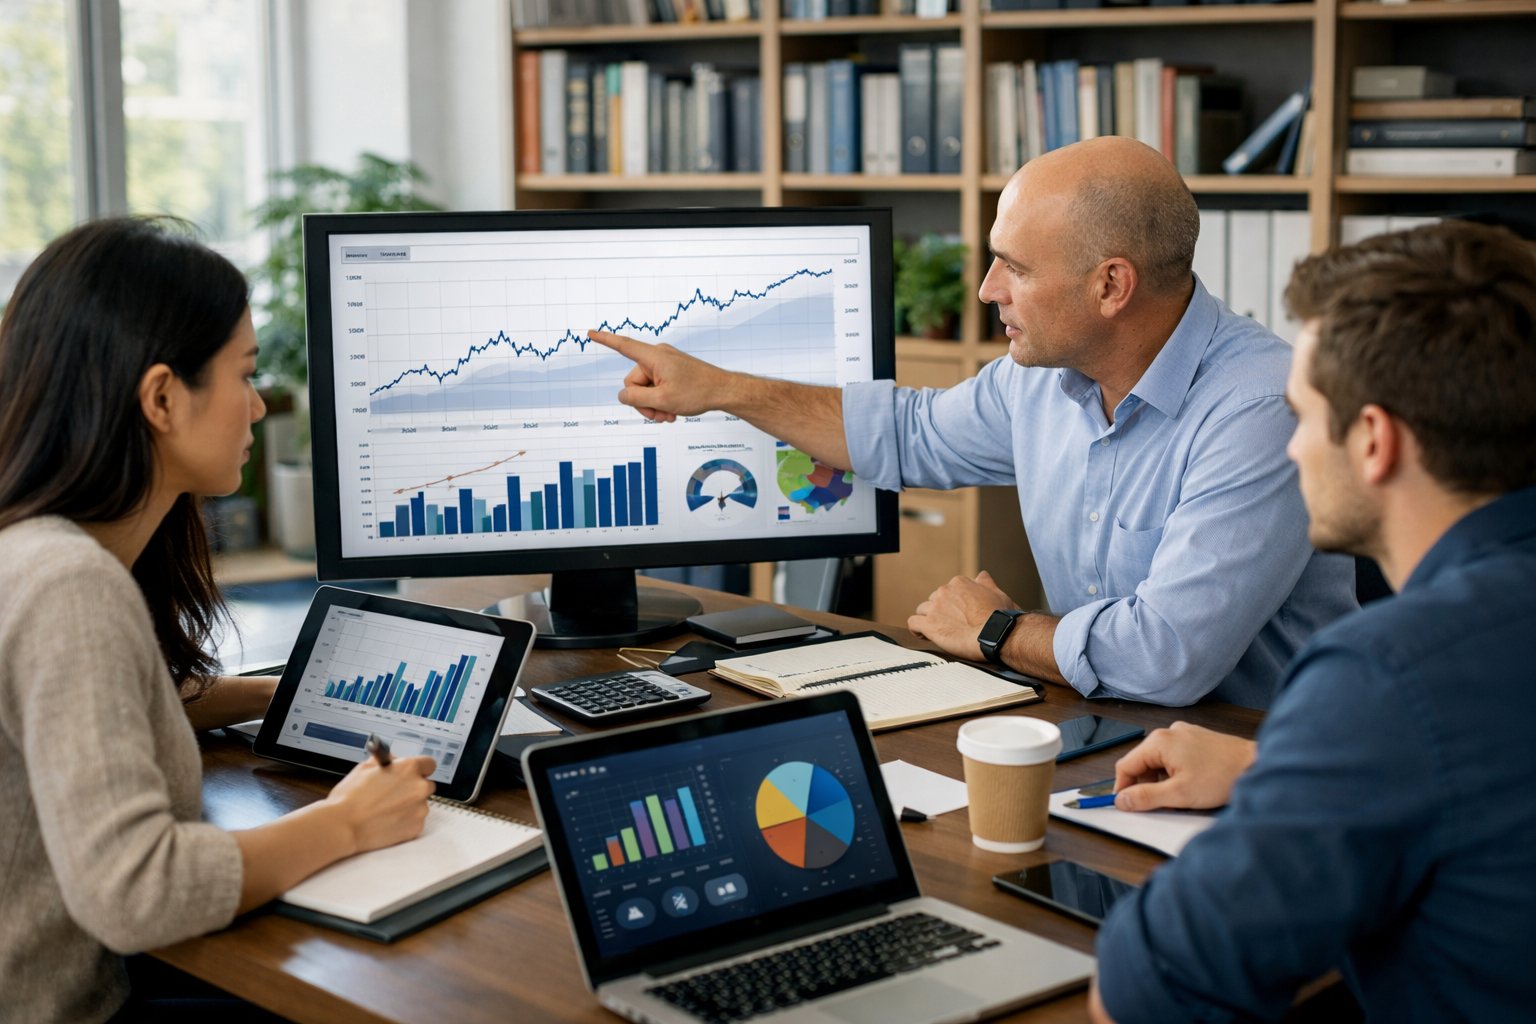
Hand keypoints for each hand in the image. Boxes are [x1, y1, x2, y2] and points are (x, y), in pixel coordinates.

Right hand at [324, 754, 436, 854]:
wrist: (343, 826)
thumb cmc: (350, 798)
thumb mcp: (365, 768)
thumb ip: (387, 762)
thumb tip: (395, 761)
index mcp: (409, 769)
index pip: (429, 763)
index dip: (419, 768)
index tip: (413, 773)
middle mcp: (419, 787)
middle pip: (426, 785)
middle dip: (413, 788)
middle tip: (395, 794)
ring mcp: (420, 809)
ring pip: (420, 804)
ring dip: (409, 806)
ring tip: (386, 810)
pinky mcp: (416, 827)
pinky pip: (415, 821)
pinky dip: (405, 821)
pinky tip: (387, 821)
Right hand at [587, 330, 733, 421]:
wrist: (724, 391)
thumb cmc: (698, 392)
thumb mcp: (663, 400)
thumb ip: (636, 398)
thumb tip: (622, 395)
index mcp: (654, 357)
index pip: (624, 346)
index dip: (605, 340)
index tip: (590, 333)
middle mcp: (657, 356)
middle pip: (633, 382)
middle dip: (643, 402)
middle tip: (659, 416)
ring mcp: (665, 364)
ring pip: (645, 389)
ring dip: (654, 405)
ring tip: (669, 416)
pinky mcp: (671, 372)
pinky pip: (656, 387)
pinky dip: (661, 401)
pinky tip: (672, 412)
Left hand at [908, 570, 1016, 658]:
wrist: (997, 635)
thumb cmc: (1001, 618)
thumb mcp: (998, 593)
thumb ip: (986, 583)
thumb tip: (981, 575)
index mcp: (960, 583)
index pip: (948, 591)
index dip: (950, 604)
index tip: (957, 614)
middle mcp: (945, 591)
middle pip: (934, 600)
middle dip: (940, 612)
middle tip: (951, 625)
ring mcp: (935, 607)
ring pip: (922, 610)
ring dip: (928, 619)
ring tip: (938, 632)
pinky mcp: (929, 624)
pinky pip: (913, 623)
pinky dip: (917, 629)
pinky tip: (924, 635)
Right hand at [1112, 722, 1255, 811]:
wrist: (1257, 765)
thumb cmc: (1220, 778)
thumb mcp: (1179, 794)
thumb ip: (1145, 797)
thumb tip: (1121, 800)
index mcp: (1158, 742)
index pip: (1126, 766)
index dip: (1123, 788)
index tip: (1125, 806)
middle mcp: (1168, 732)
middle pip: (1142, 762)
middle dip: (1145, 785)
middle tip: (1158, 806)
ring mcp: (1184, 733)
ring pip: (1159, 761)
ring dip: (1161, 780)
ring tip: (1180, 796)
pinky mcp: (1197, 738)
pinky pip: (1175, 756)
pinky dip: (1175, 772)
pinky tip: (1191, 784)